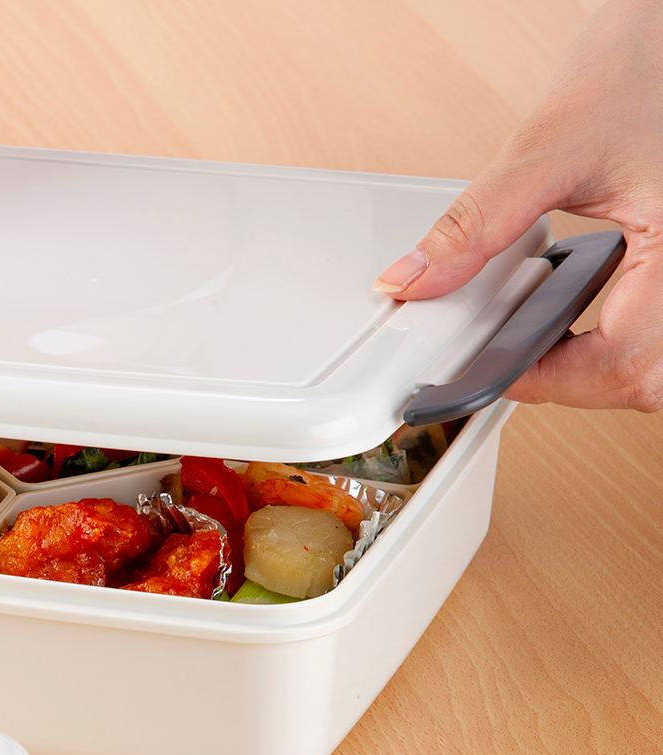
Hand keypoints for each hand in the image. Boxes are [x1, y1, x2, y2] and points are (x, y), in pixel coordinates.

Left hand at [374, 0, 662, 413]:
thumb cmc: (636, 74)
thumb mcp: (545, 149)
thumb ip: (475, 225)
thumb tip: (411, 282)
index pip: (624, 357)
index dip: (551, 380)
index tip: (493, 371)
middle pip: (645, 380)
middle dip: (575, 386)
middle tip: (514, 367)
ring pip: (655, 371)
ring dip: (598, 373)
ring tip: (540, 349)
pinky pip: (656, 337)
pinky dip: (614, 347)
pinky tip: (573, 329)